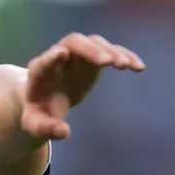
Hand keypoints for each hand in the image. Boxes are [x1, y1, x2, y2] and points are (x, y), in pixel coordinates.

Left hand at [20, 33, 144, 140]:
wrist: (44, 101)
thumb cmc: (38, 112)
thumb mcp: (36, 124)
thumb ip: (46, 128)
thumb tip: (64, 132)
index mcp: (39, 72)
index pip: (44, 61)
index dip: (51, 57)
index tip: (61, 53)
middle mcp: (58, 56)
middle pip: (72, 43)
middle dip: (88, 50)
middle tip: (106, 62)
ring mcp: (76, 55)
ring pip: (93, 43)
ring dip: (109, 51)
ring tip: (125, 66)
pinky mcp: (92, 59)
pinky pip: (109, 51)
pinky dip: (124, 55)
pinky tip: (138, 67)